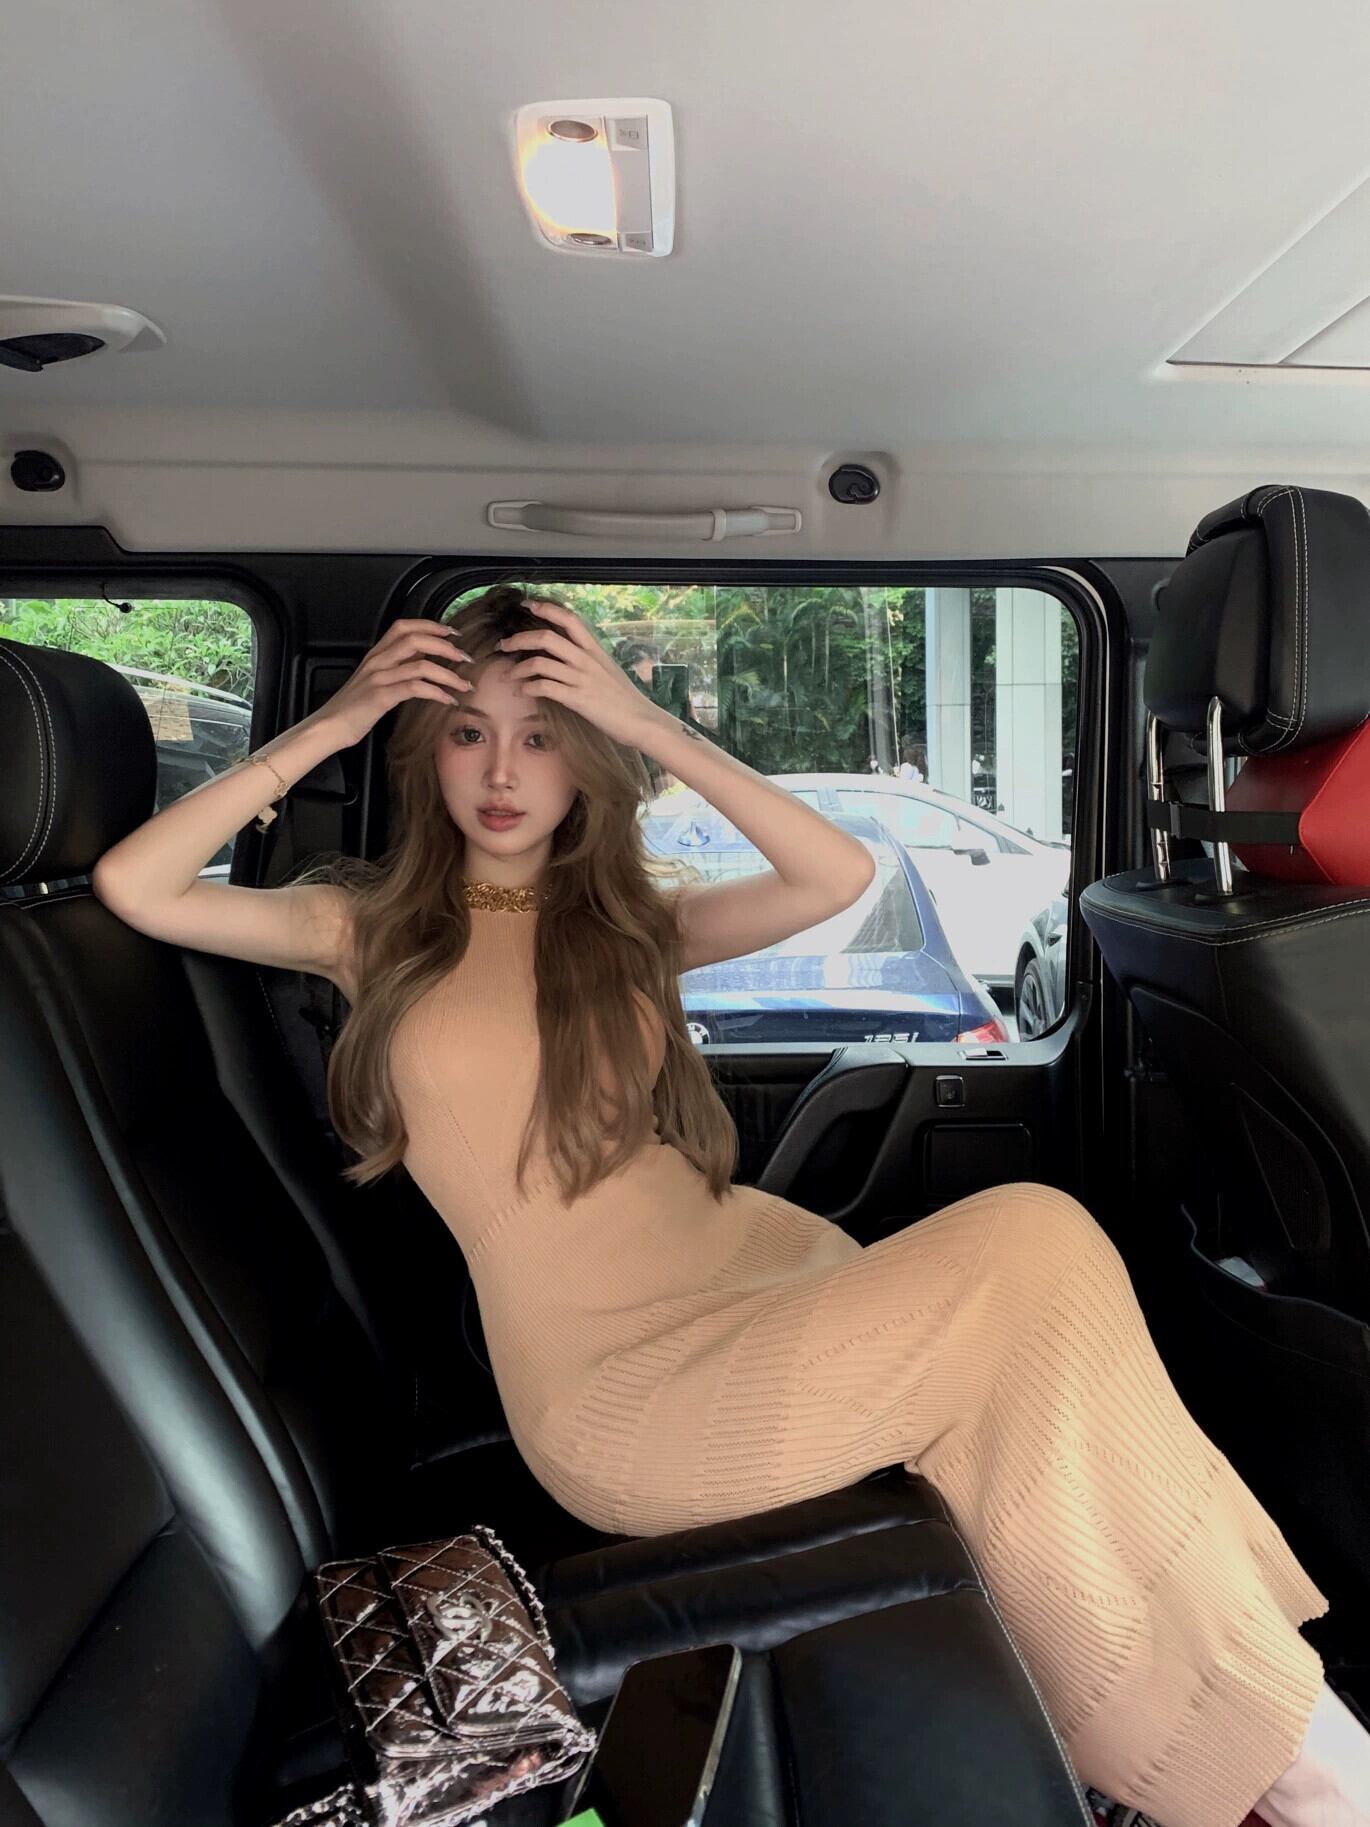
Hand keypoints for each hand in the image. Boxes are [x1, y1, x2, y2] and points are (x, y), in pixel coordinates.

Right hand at [321, 618, 473, 747]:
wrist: (330, 726)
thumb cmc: (353, 707)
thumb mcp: (374, 680)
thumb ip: (395, 667)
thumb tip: (422, 659)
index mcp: (375, 654)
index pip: (403, 627)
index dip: (430, 625)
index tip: (452, 633)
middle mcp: (377, 661)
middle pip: (416, 639)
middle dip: (445, 646)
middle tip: (465, 657)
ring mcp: (379, 678)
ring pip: (421, 665)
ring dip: (449, 674)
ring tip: (465, 685)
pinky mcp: (381, 697)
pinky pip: (416, 688)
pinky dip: (437, 693)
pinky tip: (449, 701)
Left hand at [498, 601, 664, 747]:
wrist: (641, 720)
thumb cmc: (625, 698)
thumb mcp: (608, 670)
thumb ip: (589, 659)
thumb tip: (570, 653)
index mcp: (594, 649)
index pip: (569, 619)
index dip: (546, 608)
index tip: (528, 604)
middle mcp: (586, 660)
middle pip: (546, 638)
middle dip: (519, 639)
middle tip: (504, 645)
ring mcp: (581, 679)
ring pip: (540, 663)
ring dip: (517, 668)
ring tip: (508, 675)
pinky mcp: (577, 699)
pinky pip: (545, 688)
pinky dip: (528, 688)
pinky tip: (523, 691)